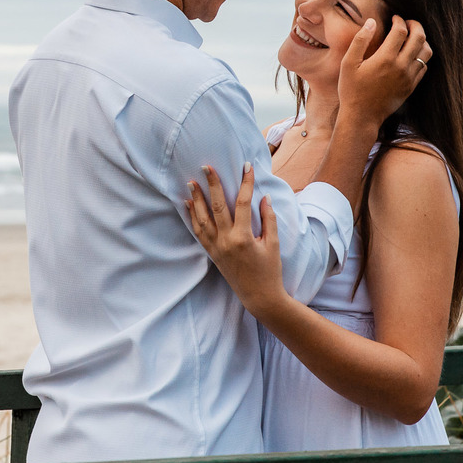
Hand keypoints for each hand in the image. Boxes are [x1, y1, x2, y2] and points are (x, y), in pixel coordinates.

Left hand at [186, 163, 287, 314]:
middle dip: (211, 184)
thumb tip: (264, 197)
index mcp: (243, 237)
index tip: (246, 166)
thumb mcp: (273, 244)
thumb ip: (268, 219)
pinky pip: (199, 232)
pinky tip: (189, 204)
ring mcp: (216, 248)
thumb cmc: (270, 270)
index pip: (243, 203)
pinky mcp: (212, 253)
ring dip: (197, 199)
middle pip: (217, 206)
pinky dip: (193, 217)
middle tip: (206, 167)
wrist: (259, 296)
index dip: (245, 183)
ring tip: (191, 182)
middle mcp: (226, 241)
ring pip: (202, 218)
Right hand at [337, 15, 431, 125]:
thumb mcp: (348, 64)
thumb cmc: (352, 90)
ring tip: (412, 37)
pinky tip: (411, 54)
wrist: (362, 117)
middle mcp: (401, 66)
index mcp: (385, 58)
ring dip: (422, 40)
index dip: (399, 20)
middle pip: (419, 37)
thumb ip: (360, 40)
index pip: (401, 30)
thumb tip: (371, 22)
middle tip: (408, 22)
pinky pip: (424, 66)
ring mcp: (409, 77)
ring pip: (426, 52)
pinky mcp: (412, 86)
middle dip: (415, 25)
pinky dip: (421, 56)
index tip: (394, 17)